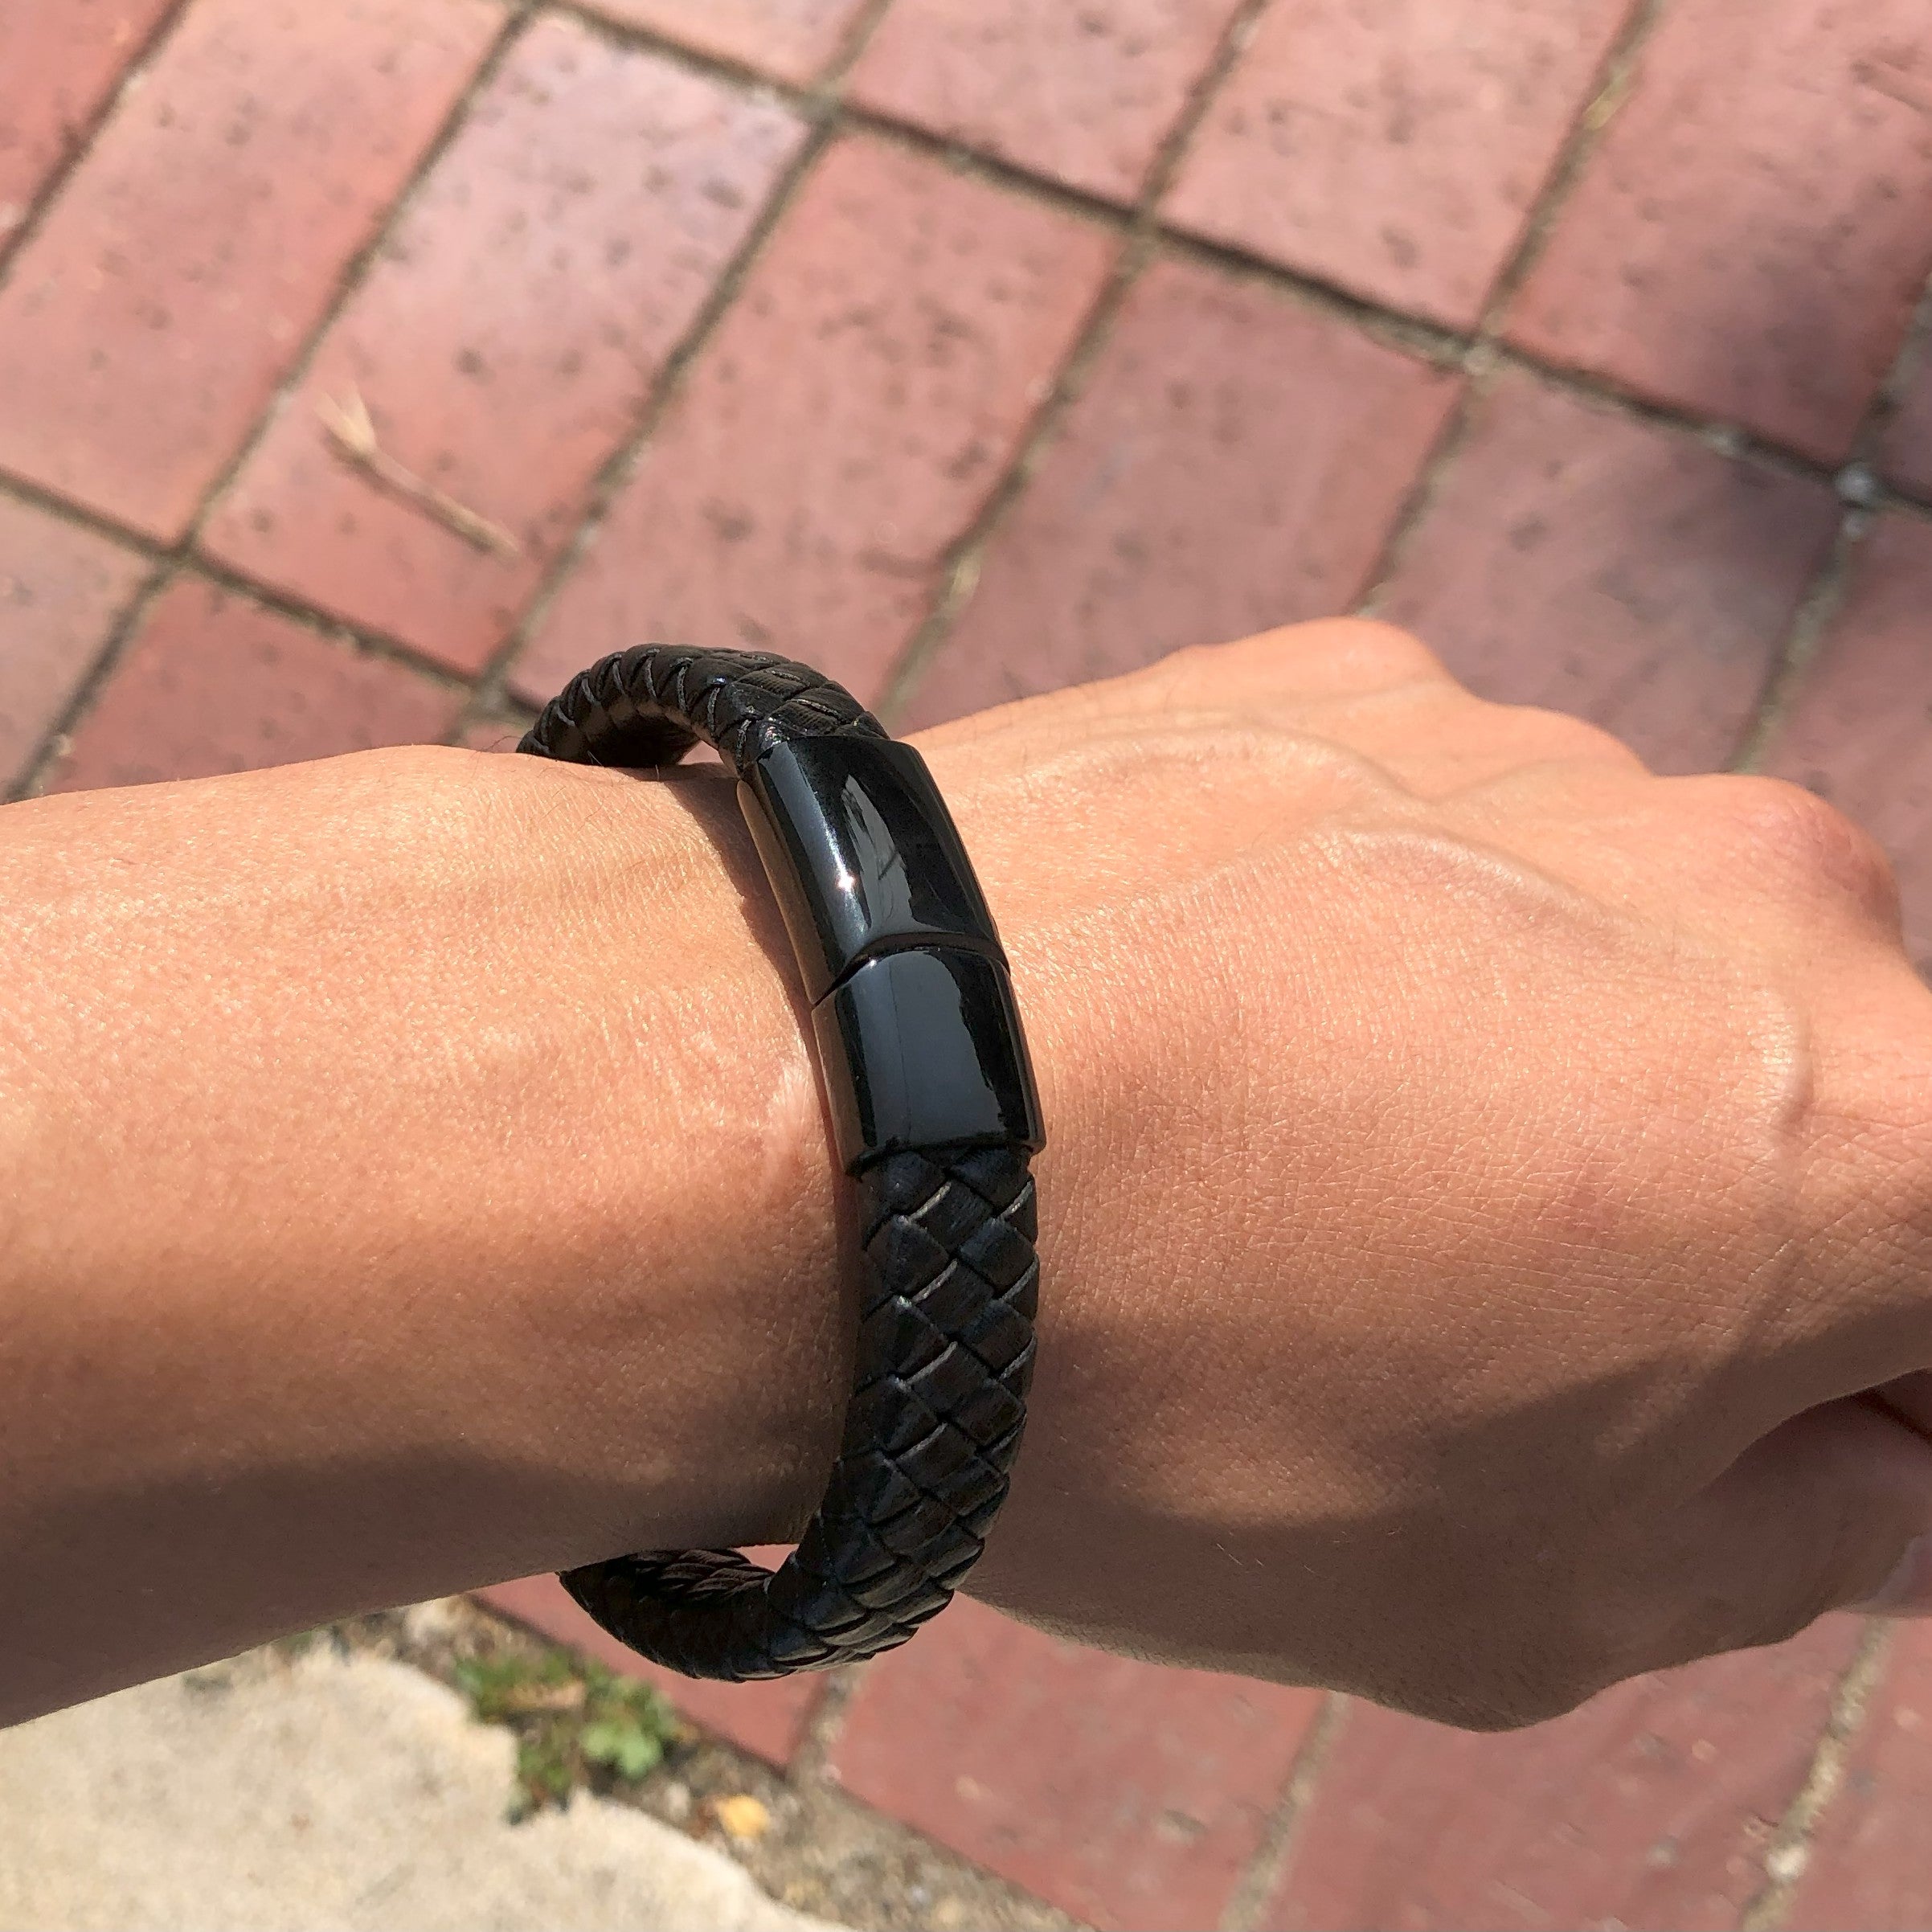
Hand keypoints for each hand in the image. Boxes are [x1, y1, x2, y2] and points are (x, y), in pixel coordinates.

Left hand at [908, 620, 1931, 1728]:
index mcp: (1880, 1131)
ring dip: (1540, 1066)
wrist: (818, 1127)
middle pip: (1821, 1089)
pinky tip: (1216, 1032)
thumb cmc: (1183, 1407)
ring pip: (1618, 949)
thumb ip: (1792, 1532)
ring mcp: (1540, 748)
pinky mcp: (1350, 677)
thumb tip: (1859, 1458)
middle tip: (1493, 1328)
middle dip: (1725, 1217)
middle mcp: (1759, 885)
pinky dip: (1388, 939)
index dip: (1882, 1381)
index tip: (1752, 1434)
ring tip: (1302, 1179)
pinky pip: (1445, 839)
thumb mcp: (1535, 1603)